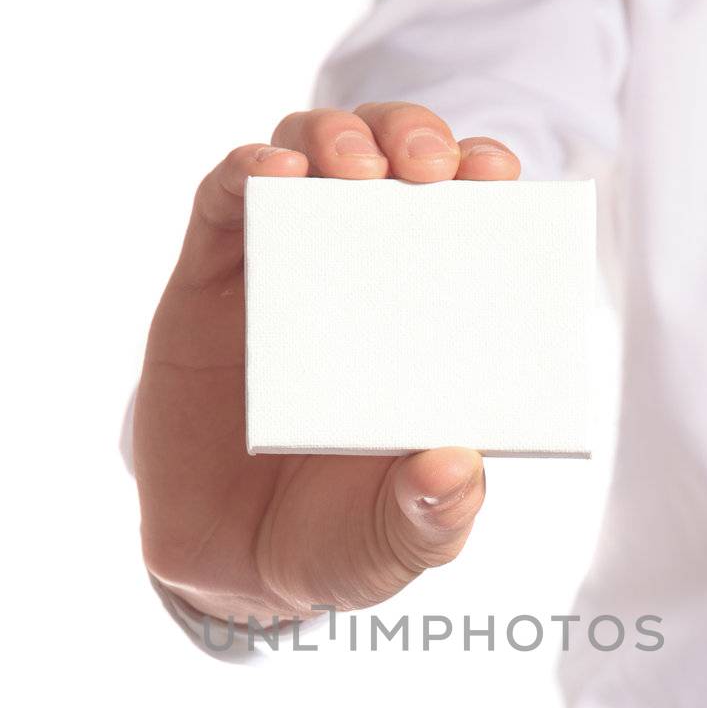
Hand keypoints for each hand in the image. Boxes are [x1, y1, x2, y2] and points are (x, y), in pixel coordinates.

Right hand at [133, 103, 519, 623]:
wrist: (230, 570)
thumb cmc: (337, 542)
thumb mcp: (397, 544)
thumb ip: (432, 515)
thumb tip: (457, 469)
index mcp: (425, 321)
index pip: (464, 220)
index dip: (483, 178)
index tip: (498, 174)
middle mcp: (359, 279)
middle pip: (389, 162)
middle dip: (413, 137)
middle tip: (428, 165)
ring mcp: (283, 272)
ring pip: (308, 155)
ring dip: (335, 138)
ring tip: (354, 168)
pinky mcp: (208, 282)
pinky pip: (223, 201)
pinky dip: (247, 170)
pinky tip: (272, 174)